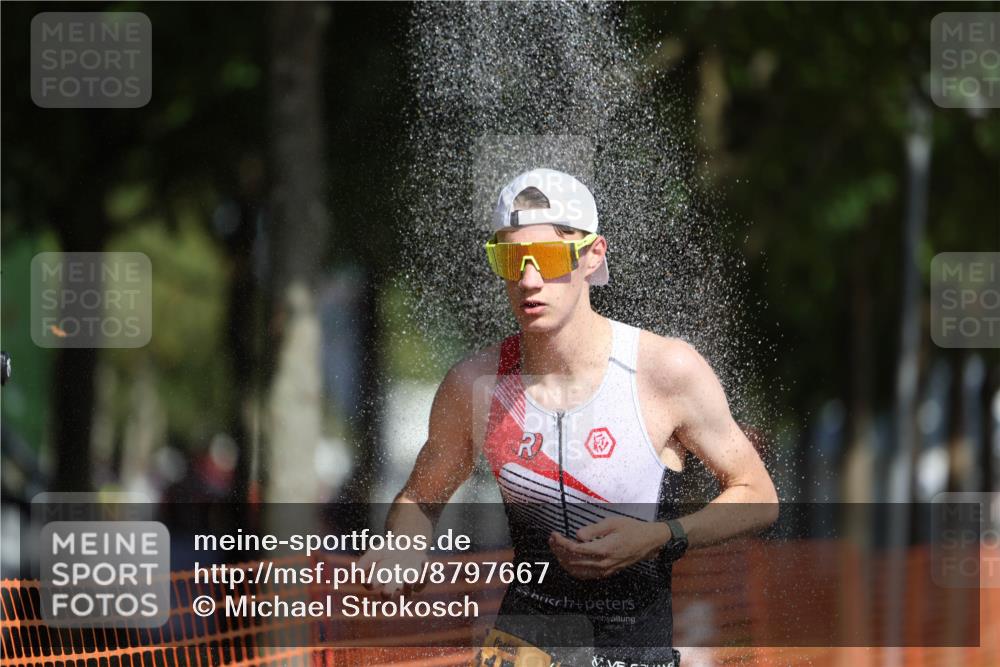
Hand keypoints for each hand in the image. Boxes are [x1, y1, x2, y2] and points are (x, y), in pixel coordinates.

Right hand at [357, 543, 428, 599]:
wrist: (409, 545)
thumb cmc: (389, 550)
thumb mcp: (377, 551)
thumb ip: (367, 560)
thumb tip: (356, 572)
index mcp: (379, 578)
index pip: (371, 585)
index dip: (370, 584)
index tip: (368, 581)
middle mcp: (392, 585)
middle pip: (388, 595)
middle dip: (388, 593)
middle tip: (386, 590)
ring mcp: (407, 585)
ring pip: (407, 592)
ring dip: (407, 586)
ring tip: (408, 578)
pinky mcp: (420, 580)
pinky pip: (423, 581)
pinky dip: (424, 572)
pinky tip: (423, 561)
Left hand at [548, 517, 670, 579]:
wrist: (648, 542)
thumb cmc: (631, 529)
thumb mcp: (613, 523)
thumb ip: (593, 529)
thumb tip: (577, 535)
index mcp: (604, 549)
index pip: (575, 549)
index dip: (561, 543)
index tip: (554, 534)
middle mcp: (603, 563)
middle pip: (573, 561)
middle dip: (559, 551)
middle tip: (552, 540)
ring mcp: (605, 570)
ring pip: (577, 571)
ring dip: (564, 561)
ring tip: (557, 549)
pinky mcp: (607, 573)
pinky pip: (585, 575)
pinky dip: (573, 569)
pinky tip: (568, 561)